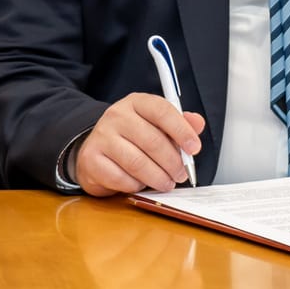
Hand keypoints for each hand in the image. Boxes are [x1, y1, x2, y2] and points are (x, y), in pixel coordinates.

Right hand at [73, 93, 205, 196]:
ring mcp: (101, 136)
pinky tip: (140, 183)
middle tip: (181, 174)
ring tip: (166, 183)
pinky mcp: (91, 159)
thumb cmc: (131, 138)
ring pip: (137, 163)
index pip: (162, 111)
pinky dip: (136, 185)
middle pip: (152, 141)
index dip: (182, 131)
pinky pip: (121, 178)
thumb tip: (198, 123)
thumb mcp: (155, 125)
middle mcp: (116, 115)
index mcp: (136, 103)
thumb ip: (179, 124)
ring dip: (158, 178)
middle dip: (173, 162)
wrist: (95, 149)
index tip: (194, 148)